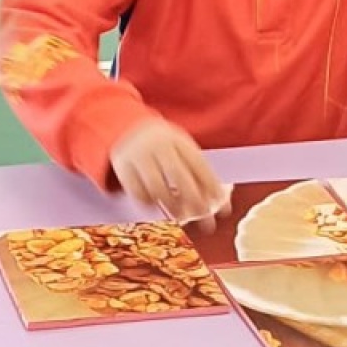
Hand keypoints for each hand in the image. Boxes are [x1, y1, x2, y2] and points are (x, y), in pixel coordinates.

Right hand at [110, 119, 227, 222]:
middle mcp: (159, 146)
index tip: (223, 207)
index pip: (199, 165)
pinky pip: (138, 192)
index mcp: (179, 140)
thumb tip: (223, 199)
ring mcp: (139, 156)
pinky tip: (159, 208)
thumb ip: (200, 170)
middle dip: (194, 201)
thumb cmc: (165, 146)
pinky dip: (150, 204)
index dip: (213, 187)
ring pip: (158, 188)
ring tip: (181, 217)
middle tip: (204, 218)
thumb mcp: (182, 148)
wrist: (128, 128)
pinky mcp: (123, 167)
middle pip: (179, 177)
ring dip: (172, 207)